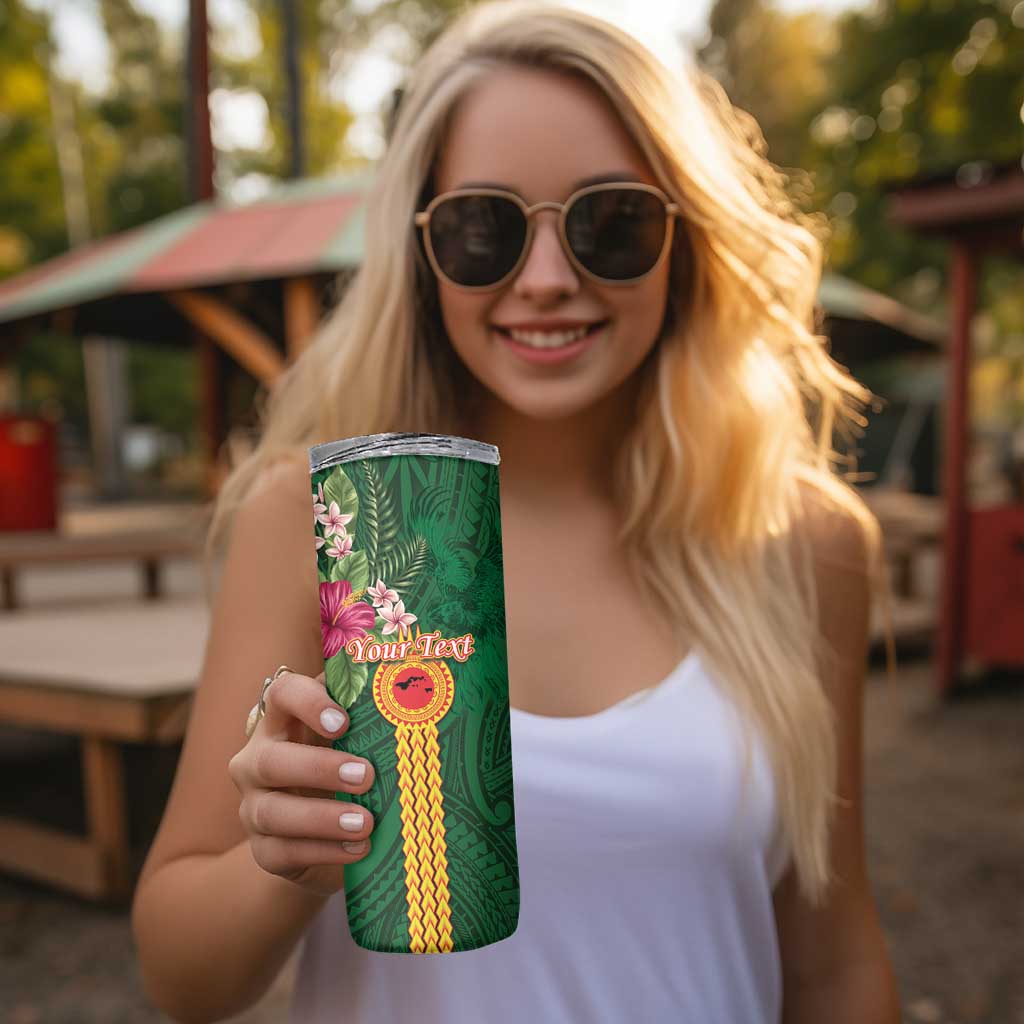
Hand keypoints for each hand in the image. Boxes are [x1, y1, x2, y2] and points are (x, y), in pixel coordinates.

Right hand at [228, 669, 374, 895]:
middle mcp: (257, 760)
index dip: (308, 703)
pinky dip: (324, 851)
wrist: (327, 834)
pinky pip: (283, 852)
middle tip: (367, 776)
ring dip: (322, 817)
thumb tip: (417, 691)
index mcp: (281, 721)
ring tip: (366, 823)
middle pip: (272, 759)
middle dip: (320, 768)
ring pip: (272, 811)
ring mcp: (254, 807)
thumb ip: (371, 715)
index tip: (344, 722)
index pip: (281, 693)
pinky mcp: (263, 849)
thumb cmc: (346, 770)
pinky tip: (358, 848)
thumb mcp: (355, 739)